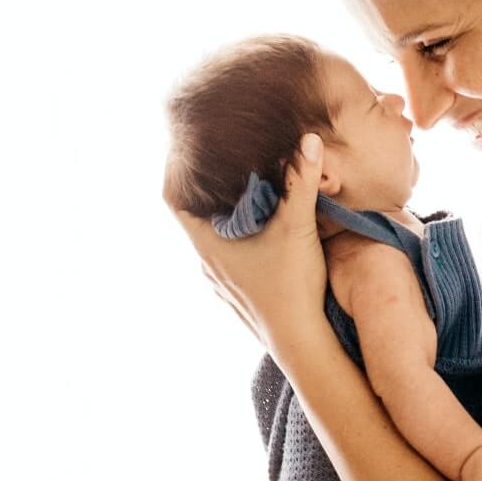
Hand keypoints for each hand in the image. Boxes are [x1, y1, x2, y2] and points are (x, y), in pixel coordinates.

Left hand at [169, 134, 326, 363]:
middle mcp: (208, 263)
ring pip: (215, 239)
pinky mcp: (240, 294)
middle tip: (229, 164)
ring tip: (249, 194)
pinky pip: (231, 258)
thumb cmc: (292, 286)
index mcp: (208, 243)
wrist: (301, 341)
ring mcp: (222, 282)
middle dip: (212, 189)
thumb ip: (301, 181)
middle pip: (196, 216)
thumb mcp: (297, 226)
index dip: (177, 172)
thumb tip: (308, 139)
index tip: (189, 151)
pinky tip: (266, 233)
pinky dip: (242, 238)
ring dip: (229, 217)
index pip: (173, 198)